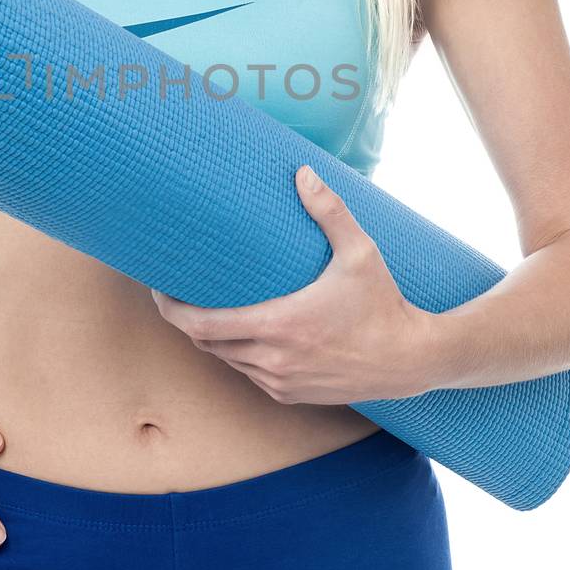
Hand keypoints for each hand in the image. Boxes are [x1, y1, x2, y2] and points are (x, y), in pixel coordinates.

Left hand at [150, 164, 432, 405]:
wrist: (412, 360)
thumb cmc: (384, 303)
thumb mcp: (361, 252)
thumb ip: (330, 212)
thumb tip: (304, 173)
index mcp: (279, 325)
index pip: (202, 324)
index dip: (170, 309)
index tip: (157, 289)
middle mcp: (272, 360)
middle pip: (205, 342)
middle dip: (185, 320)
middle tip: (173, 293)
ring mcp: (280, 382)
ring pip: (225, 361)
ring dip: (210, 338)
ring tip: (202, 309)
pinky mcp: (291, 395)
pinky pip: (248, 375)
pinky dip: (237, 356)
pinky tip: (240, 335)